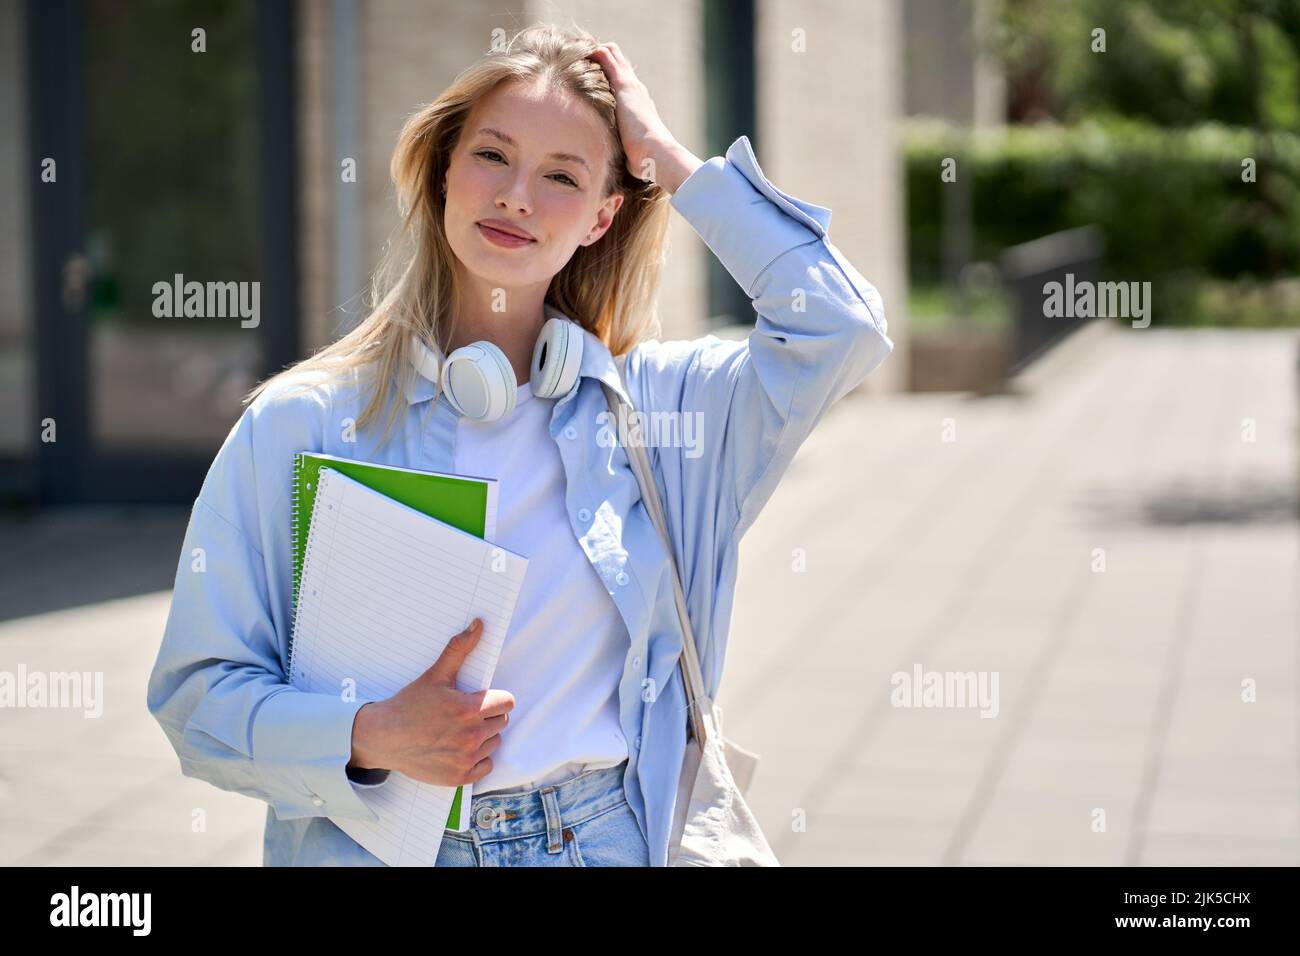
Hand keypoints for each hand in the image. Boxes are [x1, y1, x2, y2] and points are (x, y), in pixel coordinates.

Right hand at [349, 618, 513, 786]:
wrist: (383, 737)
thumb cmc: (409, 704)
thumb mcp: (436, 675)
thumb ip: (459, 649)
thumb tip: (478, 624)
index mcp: (469, 710)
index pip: (507, 702)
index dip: (495, 698)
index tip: (481, 699)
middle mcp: (470, 737)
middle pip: (502, 722)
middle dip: (488, 716)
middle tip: (465, 714)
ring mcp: (465, 759)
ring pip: (494, 743)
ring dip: (484, 737)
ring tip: (460, 731)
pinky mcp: (459, 777)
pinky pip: (486, 766)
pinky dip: (477, 759)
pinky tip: (460, 749)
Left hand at [589, 42, 701, 193]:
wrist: (656, 153)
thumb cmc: (646, 161)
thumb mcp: (631, 157)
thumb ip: (624, 159)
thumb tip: (617, 182)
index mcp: (640, 107)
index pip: (624, 86)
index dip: (609, 80)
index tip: (591, 80)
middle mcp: (637, 92)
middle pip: (620, 67)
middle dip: (602, 62)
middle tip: (581, 60)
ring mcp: (632, 87)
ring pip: (614, 57)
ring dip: (597, 53)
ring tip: (577, 51)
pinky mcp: (624, 84)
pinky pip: (608, 57)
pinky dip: (595, 51)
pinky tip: (581, 50)